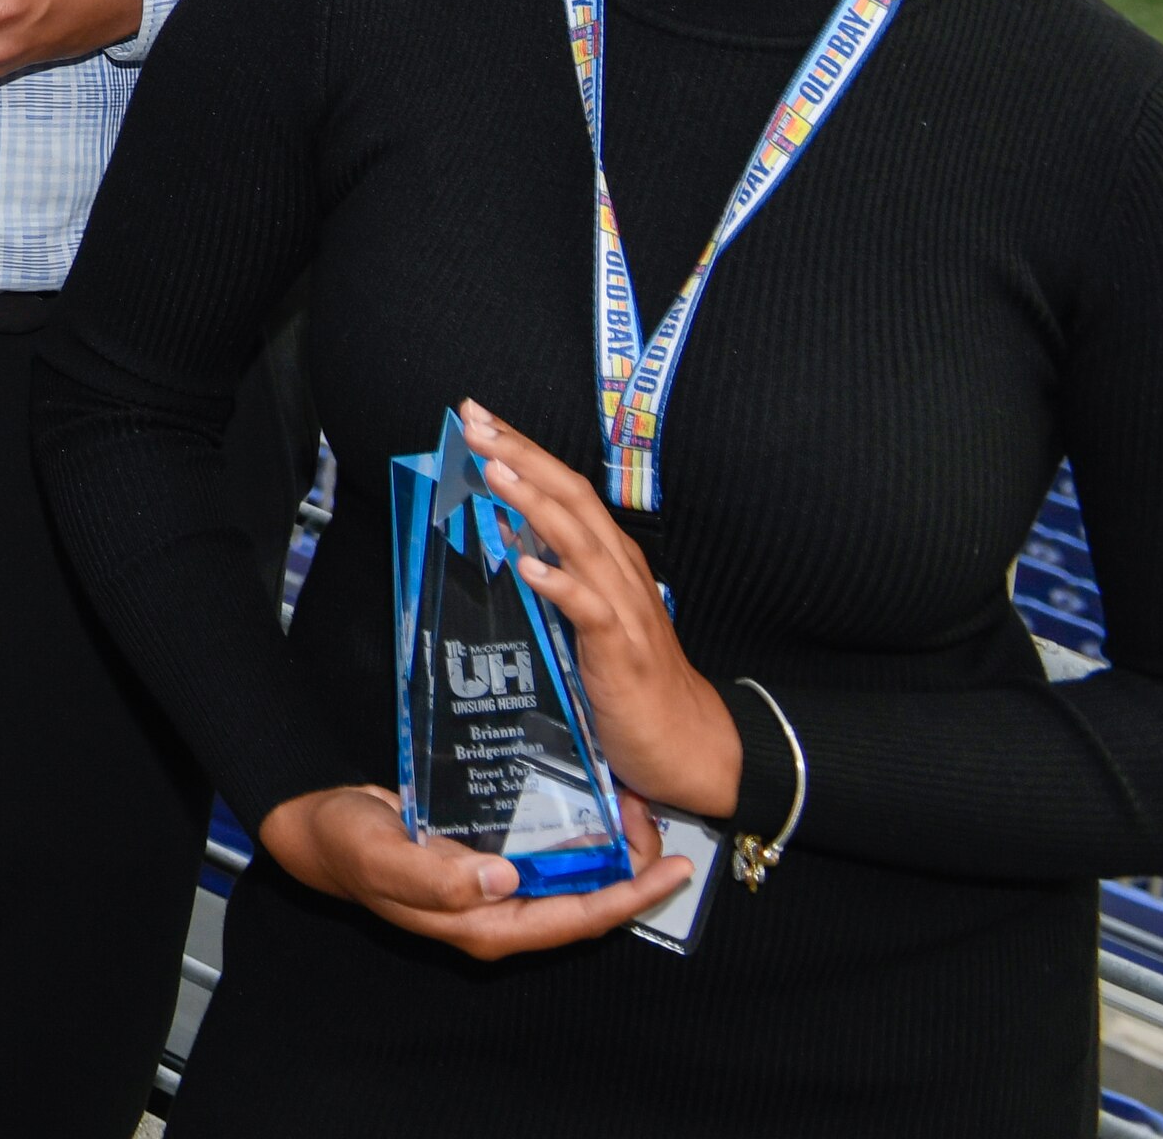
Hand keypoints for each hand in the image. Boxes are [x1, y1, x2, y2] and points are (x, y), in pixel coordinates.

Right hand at [254, 783, 693, 960]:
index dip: (628, 899)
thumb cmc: (346, 845)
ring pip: (568, 877)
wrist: (317, 827)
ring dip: (607, 850)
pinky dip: (574, 831)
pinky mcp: (486, 861)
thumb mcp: (383, 858)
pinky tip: (590, 801)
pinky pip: (545, 852)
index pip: (574, 919)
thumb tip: (505, 881)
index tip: (672, 872)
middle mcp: (499, 913)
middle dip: (629, 871)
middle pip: (583, 902)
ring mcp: (494, 889)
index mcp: (484, 925)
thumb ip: (437, 878)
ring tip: (638, 810)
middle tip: (662, 825)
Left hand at [462, 398, 746, 818]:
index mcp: (610, 560)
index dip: (525, 451)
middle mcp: (620, 572)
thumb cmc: (630, 680)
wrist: (688, 743)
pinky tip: (526, 564)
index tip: (479, 418)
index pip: (565, 490)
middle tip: (474, 423)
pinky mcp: (621, 651)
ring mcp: (624, 609)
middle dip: (522, 456)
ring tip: (493, 472)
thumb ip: (556, 574)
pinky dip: (559, 583)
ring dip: (534, 503)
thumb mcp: (586, 616)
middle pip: (571, 499)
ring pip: (579, 541)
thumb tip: (507, 531)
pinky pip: (589, 609)